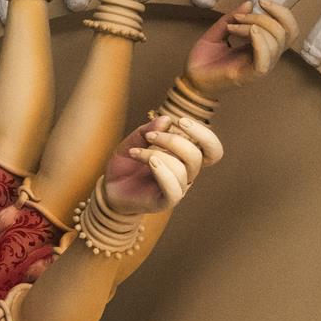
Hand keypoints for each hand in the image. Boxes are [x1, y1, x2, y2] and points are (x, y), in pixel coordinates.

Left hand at [103, 116, 222, 214]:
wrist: (109, 187)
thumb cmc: (126, 164)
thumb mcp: (134, 141)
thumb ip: (148, 129)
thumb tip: (167, 119)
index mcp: (185, 157)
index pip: (211, 149)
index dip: (204, 134)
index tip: (181, 121)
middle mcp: (186, 173)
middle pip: (196, 156)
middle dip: (173, 141)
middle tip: (150, 136)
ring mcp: (177, 188)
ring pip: (182, 170)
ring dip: (156, 155)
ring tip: (135, 152)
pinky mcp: (165, 202)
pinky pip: (174, 190)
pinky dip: (162, 172)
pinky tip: (149, 162)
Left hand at [185, 0, 298, 94]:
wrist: (190, 79)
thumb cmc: (204, 60)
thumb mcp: (217, 32)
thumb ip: (232, 18)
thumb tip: (249, 3)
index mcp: (262, 46)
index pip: (287, 28)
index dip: (281, 12)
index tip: (261, 1)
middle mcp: (265, 57)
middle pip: (283, 32)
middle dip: (263, 18)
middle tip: (238, 18)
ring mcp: (259, 67)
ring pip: (276, 42)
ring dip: (255, 26)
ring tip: (232, 27)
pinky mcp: (250, 76)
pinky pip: (265, 59)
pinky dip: (260, 42)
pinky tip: (250, 31)